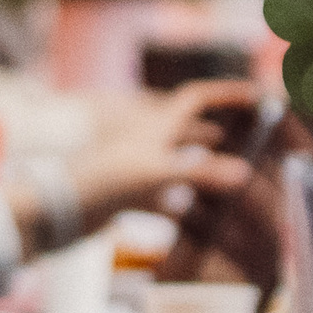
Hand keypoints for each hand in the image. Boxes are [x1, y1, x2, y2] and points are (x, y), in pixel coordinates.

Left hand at [70, 80, 257, 224]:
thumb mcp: (154, 174)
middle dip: (219, 134)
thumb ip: (199, 173)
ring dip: (202, 169)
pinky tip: (199, 218)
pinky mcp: (128, 195)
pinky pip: (163, 196)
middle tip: (250, 143)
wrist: (56, 211)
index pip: (195, 97)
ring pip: (177, 163)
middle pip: (188, 130)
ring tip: (232, 178)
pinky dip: (183, 203)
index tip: (256, 97)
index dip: (225, 94)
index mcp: (154, 125)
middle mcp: (147, 142)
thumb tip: (243, 173)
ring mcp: (137, 169)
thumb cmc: (101, 182)